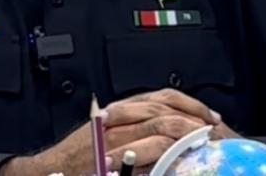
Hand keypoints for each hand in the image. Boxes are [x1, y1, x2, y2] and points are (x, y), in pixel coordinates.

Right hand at [0, 89, 231, 175]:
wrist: (52, 169)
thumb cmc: (78, 158)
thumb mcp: (106, 134)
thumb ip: (132, 128)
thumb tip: (170, 132)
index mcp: (120, 110)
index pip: (160, 97)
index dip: (187, 103)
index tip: (207, 114)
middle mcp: (118, 116)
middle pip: (163, 106)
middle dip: (192, 115)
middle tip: (212, 126)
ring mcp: (116, 135)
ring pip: (159, 122)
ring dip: (185, 129)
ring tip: (204, 138)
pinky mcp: (114, 152)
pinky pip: (147, 145)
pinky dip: (167, 146)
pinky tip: (182, 151)